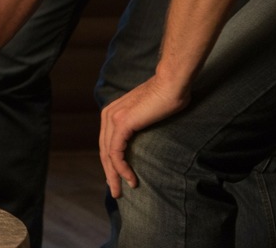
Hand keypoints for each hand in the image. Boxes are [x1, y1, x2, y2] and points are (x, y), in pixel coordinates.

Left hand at [99, 75, 190, 197]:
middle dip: (109, 173)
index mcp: (112, 113)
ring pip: (108, 154)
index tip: (117, 179)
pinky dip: (121, 168)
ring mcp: (113, 119)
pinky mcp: (122, 124)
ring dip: (114, 175)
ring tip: (121, 190)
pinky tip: (130, 179)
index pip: (107, 143)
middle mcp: (108, 115)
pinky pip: (116, 152)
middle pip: (104, 151)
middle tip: (115, 192)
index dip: (111, 163)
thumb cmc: (166, 97)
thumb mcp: (148, 114)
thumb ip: (141, 124)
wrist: (171, 84)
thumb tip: (144, 137)